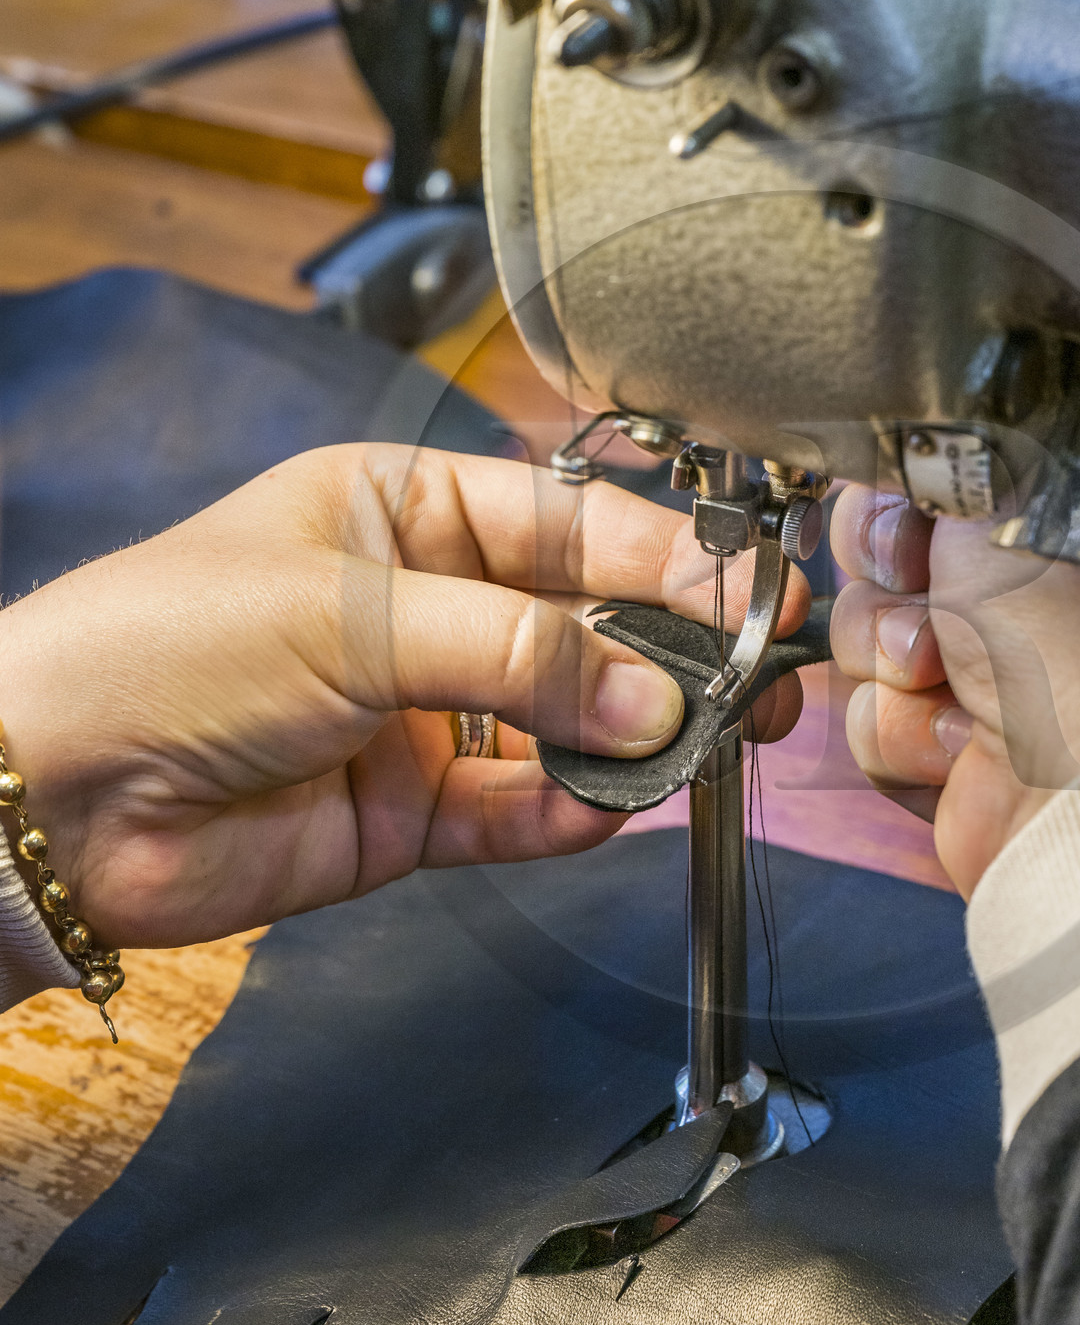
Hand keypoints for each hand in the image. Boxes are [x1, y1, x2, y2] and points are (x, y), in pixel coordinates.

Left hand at [0, 445, 806, 945]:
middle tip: (762, 686)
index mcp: (407, 509)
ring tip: (703, 752)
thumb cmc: (172, 647)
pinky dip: (569, 814)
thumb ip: (518, 653)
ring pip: (565, 723)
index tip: (754, 594)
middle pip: (586, 624)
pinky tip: (612, 808)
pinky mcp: (407, 815)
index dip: (669, 559)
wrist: (48, 793)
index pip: (572, 525)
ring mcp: (422, 713)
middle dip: (673, 653)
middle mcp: (426, 605)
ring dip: (634, 739)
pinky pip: (516, 812)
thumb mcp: (355, 613)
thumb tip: (654, 698)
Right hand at [830, 394, 1079, 898]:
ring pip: (875, 618)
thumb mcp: (1026, 476)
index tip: (921, 493)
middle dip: (893, 566)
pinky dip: (907, 730)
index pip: (976, 426)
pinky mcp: (974, 737)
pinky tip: (969, 746)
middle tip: (924, 584)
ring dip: (892, 655)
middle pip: (903, 523)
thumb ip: (952, 424)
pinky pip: (880, 707)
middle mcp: (1073, 558)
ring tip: (952, 680)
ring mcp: (1024, 654)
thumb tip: (898, 435)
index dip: (925, 460)